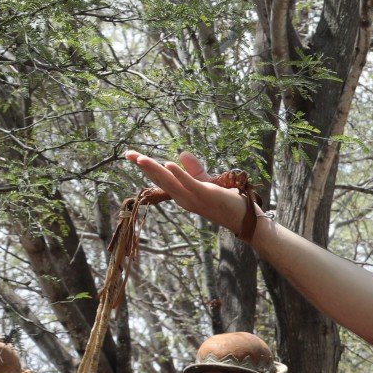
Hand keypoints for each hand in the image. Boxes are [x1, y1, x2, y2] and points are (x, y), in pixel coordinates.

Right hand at [125, 150, 255, 239]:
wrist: (244, 219)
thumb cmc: (225, 201)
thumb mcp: (206, 183)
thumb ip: (194, 170)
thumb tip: (182, 153)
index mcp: (181, 195)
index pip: (160, 179)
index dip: (145, 167)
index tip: (130, 155)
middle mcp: (183, 198)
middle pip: (160, 180)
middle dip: (144, 167)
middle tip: (128, 154)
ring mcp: (194, 198)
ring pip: (170, 183)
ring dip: (155, 170)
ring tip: (141, 158)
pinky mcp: (206, 195)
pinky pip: (190, 184)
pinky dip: (179, 174)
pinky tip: (168, 163)